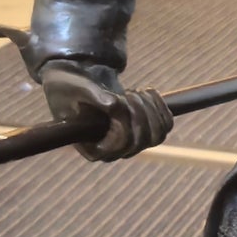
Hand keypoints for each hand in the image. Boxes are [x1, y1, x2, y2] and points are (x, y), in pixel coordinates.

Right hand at [39, 59, 172, 162]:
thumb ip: (95, 98)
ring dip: (152, 109)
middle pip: (144, 140)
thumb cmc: (71, 88)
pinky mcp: (143, 132)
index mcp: (94, 149)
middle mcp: (114, 152)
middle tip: (129, 92)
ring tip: (137, 91)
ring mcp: (131, 144)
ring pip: (158, 134)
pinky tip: (147, 91)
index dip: (128, 120)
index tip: (120, 98)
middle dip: (141, 111)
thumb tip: (115, 106)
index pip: (123, 143)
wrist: (78, 84)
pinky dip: (160, 106)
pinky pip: (165, 125)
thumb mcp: (79, 90)